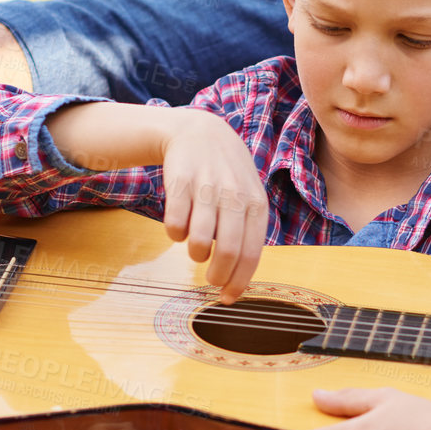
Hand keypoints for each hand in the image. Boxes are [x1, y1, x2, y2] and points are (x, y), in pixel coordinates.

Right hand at [158, 110, 268, 300]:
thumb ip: (247, 231)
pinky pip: (175, 223)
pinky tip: (179, 228)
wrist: (199, 131)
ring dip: (195, 253)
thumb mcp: (247, 196)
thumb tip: (239, 276)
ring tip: (196, 249)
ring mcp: (207, 187)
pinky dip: (175, 234)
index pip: (252, 253)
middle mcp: (235, 196)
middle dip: (217, 275)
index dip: (239, 281)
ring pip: (199, 239)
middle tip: (210, 281)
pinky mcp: (181, 182)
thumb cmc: (226, 174)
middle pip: (228, 250)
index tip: (227, 298)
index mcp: (256, 203)